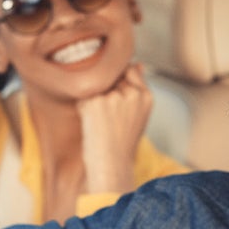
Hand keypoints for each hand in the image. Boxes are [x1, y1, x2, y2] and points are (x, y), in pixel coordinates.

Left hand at [76, 63, 151, 193]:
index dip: (118, 83)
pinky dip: (84, 108)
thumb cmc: (122, 142)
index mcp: (146, 96)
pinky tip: (92, 124)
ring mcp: (113, 97)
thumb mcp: (138, 114)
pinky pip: (83, 96)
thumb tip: (137, 63)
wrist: (111, 165)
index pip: (129, 70)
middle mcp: (132, 94)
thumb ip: (137, 88)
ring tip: (101, 121)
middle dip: (106, 91)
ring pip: (96, 85)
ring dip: (94, 99)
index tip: (115, 103)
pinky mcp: (95, 103)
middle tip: (108, 117)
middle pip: (111, 76)